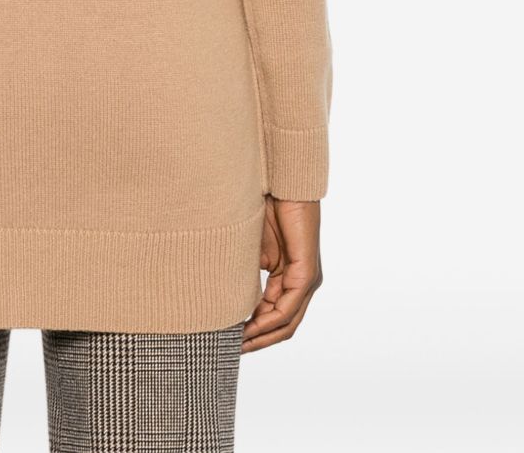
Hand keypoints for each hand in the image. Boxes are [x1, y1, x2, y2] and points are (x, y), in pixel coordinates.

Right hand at [241, 195, 322, 352]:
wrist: (279, 184)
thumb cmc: (264, 210)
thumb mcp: (250, 250)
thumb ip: (245, 275)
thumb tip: (226, 300)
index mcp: (288, 277)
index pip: (273, 314)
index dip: (252, 330)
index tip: (229, 339)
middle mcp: (301, 283)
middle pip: (282, 325)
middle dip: (257, 340)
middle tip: (233, 350)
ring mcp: (306, 280)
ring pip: (286, 321)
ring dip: (262, 336)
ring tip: (238, 344)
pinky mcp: (307, 273)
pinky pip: (289, 307)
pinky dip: (269, 320)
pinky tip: (250, 327)